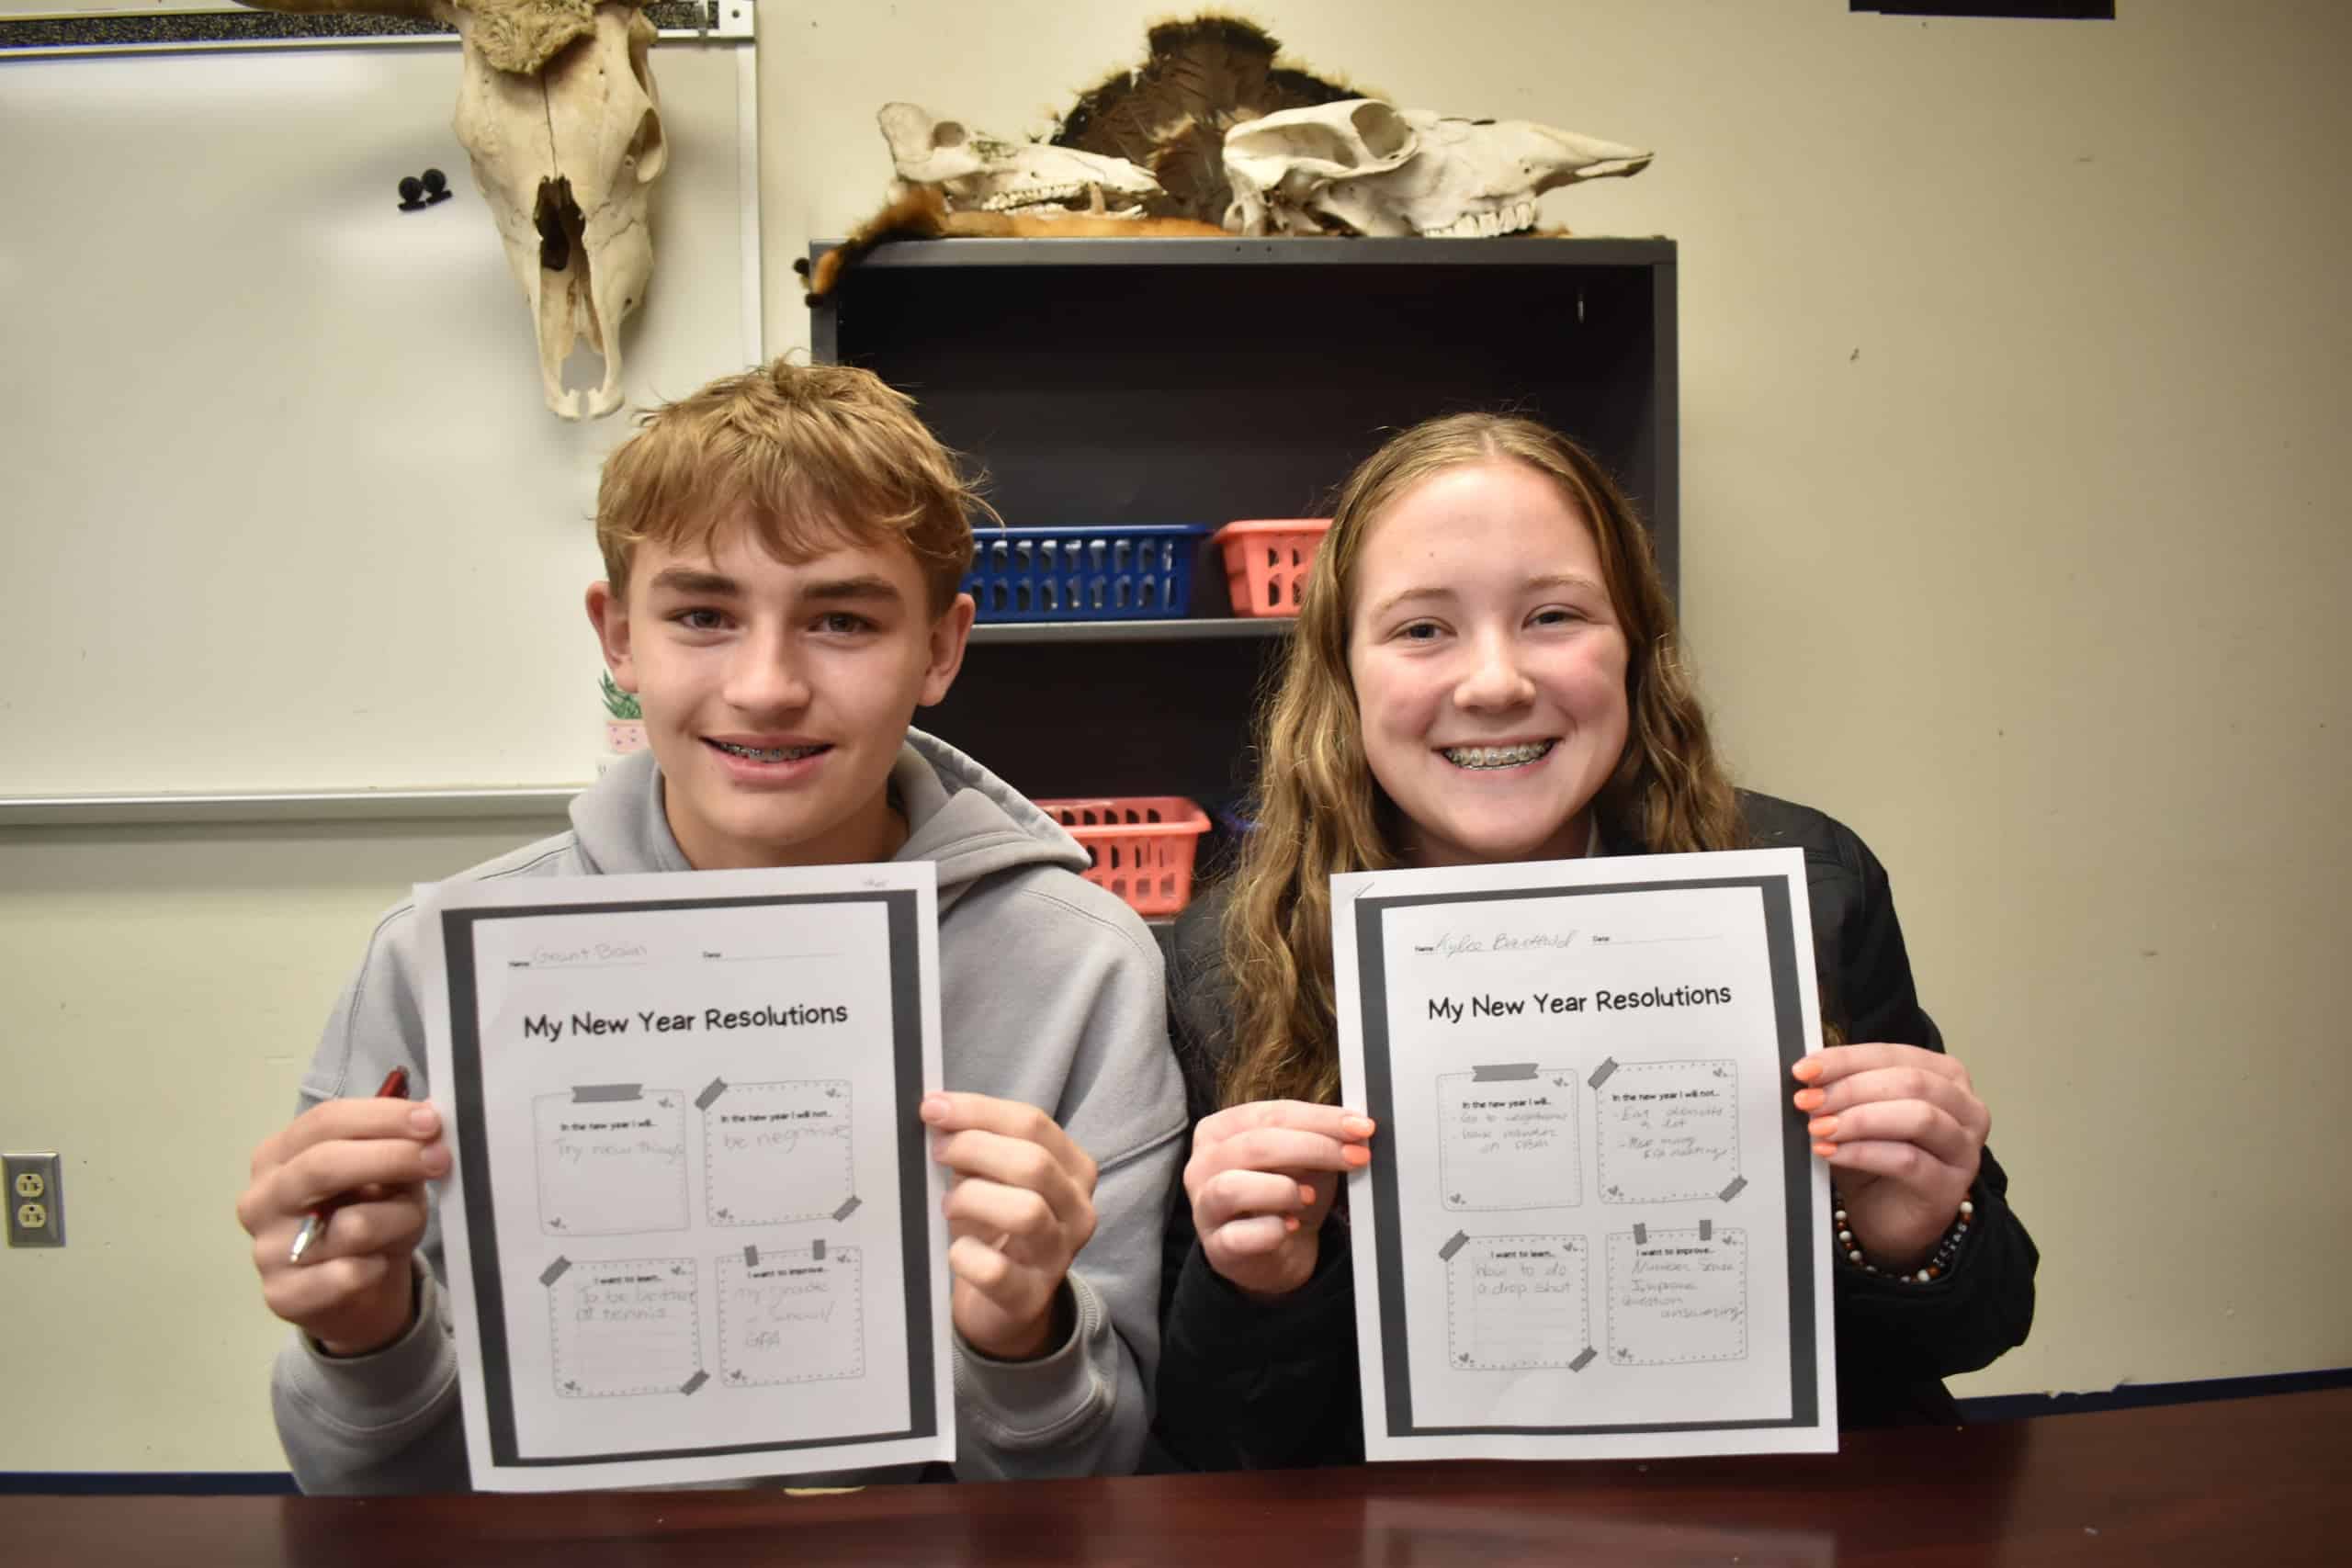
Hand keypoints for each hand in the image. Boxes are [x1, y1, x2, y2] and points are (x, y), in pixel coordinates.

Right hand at [237, 1097, 447, 1354]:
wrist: (353, 1294)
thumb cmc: (368, 1217)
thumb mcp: (385, 1176)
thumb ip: (397, 1147)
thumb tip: (429, 1120)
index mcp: (278, 1156)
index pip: (324, 1121)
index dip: (382, 1117)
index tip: (431, 1121)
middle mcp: (261, 1199)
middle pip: (324, 1164)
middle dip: (391, 1156)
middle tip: (439, 1158)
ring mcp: (266, 1250)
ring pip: (350, 1225)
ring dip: (400, 1219)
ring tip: (409, 1222)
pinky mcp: (282, 1295)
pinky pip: (349, 1275)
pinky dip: (379, 1266)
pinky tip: (381, 1263)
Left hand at [922, 1091, 1098, 1361]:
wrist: (1006, 1303)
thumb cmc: (996, 1227)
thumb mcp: (995, 1179)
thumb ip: (978, 1145)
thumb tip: (939, 1114)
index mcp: (1074, 1169)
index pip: (1034, 1123)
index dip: (979, 1111)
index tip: (934, 1108)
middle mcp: (1078, 1210)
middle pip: (1033, 1163)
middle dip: (974, 1148)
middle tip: (937, 1152)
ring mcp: (1058, 1256)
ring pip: (1025, 1212)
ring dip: (973, 1198)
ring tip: (949, 1204)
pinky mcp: (1029, 1297)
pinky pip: (995, 1270)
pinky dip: (965, 1254)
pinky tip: (956, 1249)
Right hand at [1183, 1099, 1373, 1300]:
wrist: (1274, 1253)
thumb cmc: (1285, 1196)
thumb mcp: (1303, 1160)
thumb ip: (1319, 1138)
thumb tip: (1356, 1129)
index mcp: (1220, 1130)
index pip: (1271, 1114)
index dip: (1320, 1119)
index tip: (1361, 1127)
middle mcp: (1202, 1164)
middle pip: (1256, 1145)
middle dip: (1315, 1148)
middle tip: (1356, 1157)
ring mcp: (1203, 1207)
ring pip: (1233, 1186)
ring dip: (1283, 1189)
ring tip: (1310, 1197)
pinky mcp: (1216, 1247)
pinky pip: (1240, 1236)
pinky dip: (1272, 1230)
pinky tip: (1291, 1227)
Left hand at [1793, 1043, 1986, 1268]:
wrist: (1888, 1216)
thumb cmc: (1877, 1156)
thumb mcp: (1858, 1112)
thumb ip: (1844, 1088)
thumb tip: (1808, 1071)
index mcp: (1946, 1076)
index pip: (1894, 1055)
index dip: (1846, 1059)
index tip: (1804, 1068)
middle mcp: (1966, 1109)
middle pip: (1911, 1082)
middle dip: (1851, 1088)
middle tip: (1808, 1101)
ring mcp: (1964, 1150)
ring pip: (1918, 1118)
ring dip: (1860, 1119)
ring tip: (1819, 1127)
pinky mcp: (1949, 1187)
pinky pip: (1907, 1160)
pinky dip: (1861, 1152)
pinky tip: (1830, 1152)